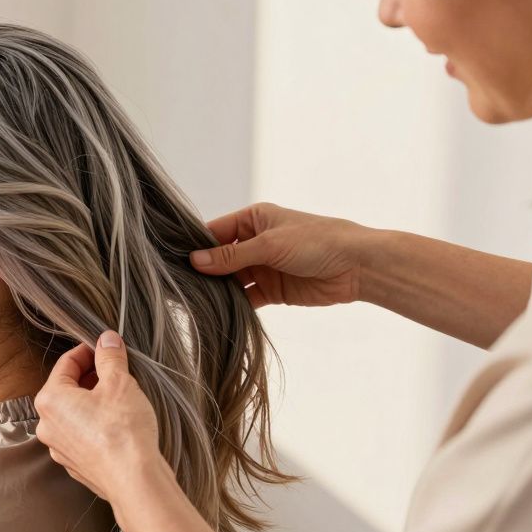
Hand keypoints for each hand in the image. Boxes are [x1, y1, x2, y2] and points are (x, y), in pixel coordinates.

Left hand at [35, 330, 161, 499]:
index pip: (66, 364)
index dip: (87, 351)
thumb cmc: (123, 431)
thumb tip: (107, 340)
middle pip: (67, 389)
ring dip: (93, 401)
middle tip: (115, 370)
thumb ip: (110, 357)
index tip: (104, 347)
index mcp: (50, 400)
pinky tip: (117, 424)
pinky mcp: (75, 464)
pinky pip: (82, 435)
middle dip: (91, 377)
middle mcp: (48, 425)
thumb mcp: (119, 383)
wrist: (134, 480)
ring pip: (74, 413)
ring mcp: (60, 448)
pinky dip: (96, 424)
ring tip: (120, 396)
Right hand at [188, 202, 370, 308]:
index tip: (173, 260)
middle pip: (220, 258)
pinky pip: (246, 297)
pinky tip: (217, 312)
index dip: (196, 245)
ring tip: (194, 300)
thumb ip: (231, 255)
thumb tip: (195, 260)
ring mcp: (263, 267)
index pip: (215, 231)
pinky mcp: (273, 290)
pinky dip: (234, 304)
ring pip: (231, 279)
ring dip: (218, 289)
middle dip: (204, 271)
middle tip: (179, 285)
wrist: (358, 267)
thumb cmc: (317, 241)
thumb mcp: (270, 244)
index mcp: (254, 219)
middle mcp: (255, 241)